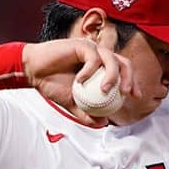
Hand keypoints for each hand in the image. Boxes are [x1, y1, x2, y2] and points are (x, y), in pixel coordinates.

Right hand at [22, 35, 140, 125]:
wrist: (33, 72)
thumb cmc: (51, 84)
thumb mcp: (72, 103)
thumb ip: (87, 113)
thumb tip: (103, 123)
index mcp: (100, 66)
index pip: (123, 71)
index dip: (132, 82)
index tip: (135, 96)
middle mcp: (98, 55)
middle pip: (123, 62)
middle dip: (130, 77)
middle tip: (127, 92)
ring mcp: (91, 49)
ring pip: (112, 58)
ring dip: (112, 75)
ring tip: (106, 90)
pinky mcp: (82, 44)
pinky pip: (93, 58)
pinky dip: (89, 71)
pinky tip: (80, 81)